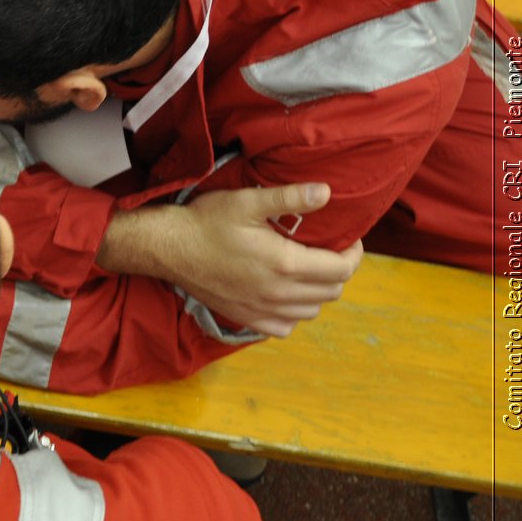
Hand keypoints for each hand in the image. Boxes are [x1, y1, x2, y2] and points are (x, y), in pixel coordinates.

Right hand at [99, 183, 362, 336]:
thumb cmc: (206, 222)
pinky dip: (293, 314)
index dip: (354, 254)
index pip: (341, 270)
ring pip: (310, 312)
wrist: (167, 247)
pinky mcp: (243, 317)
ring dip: (318, 293)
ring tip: (309, 272)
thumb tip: (327, 193)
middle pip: (331, 292)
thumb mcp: (247, 201)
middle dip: (338, 272)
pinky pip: (283, 327)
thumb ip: (289, 197)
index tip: (350, 240)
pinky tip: (284, 295)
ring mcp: (259, 309)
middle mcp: (276, 293)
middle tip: (329, 252)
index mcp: (284, 264)